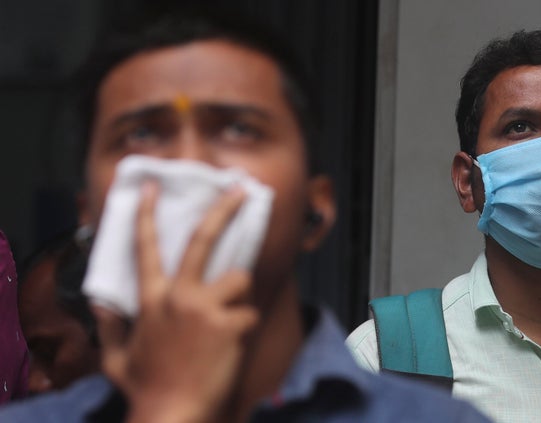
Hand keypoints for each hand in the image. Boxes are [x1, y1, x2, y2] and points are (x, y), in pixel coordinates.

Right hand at [95, 181, 258, 422]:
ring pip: (239, 279)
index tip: (152, 188)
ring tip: (229, 320)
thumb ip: (110, 328)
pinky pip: (251, 313)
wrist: (172, 415)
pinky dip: (246, 328)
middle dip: (223, 210)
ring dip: (239, 297)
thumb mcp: (116, 358)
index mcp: (151, 301)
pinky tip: (233, 347)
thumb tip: (100, 306)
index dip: (146, 216)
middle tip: (239, 189)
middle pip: (202, 240)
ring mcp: (205, 308)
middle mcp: (178, 296)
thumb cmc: (146, 389)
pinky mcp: (229, 324)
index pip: (145, 250)